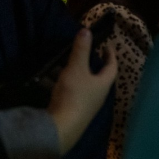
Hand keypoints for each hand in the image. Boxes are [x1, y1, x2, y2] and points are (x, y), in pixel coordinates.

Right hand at [46, 28, 116, 154]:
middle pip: (96, 76)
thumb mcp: (76, 68)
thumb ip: (81, 50)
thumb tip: (87, 31)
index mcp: (103, 84)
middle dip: (87, 63)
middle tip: (81, 52)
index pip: (112, 67)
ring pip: (80, 84)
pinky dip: (60, 85)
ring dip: (70, 73)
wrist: (61, 128)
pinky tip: (46, 81)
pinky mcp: (72, 112)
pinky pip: (68, 93)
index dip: (110, 55)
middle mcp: (97, 96)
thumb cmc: (74, 94)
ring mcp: (85, 106)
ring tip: (57, 64)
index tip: (107, 45)